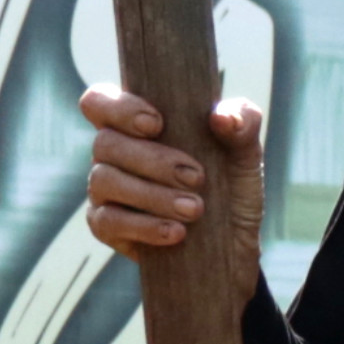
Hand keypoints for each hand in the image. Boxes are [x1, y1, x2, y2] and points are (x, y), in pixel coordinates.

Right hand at [80, 86, 263, 256]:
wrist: (234, 242)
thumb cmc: (229, 186)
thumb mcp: (244, 153)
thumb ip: (242, 121)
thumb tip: (221, 116)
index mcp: (134, 125)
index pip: (100, 101)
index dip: (118, 108)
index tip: (156, 124)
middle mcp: (112, 154)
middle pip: (106, 143)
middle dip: (154, 160)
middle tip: (197, 177)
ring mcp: (104, 190)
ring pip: (105, 181)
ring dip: (154, 195)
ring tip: (195, 209)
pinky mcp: (106, 226)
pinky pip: (108, 222)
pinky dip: (145, 226)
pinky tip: (176, 232)